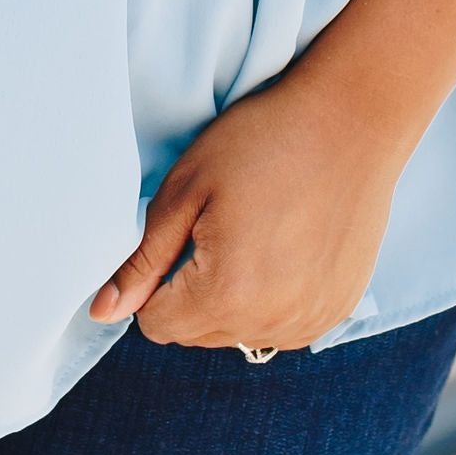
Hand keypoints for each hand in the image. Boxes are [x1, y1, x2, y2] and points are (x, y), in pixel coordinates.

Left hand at [89, 68, 403, 350]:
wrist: (353, 120)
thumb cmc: (262, 141)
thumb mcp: (186, 188)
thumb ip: (143, 259)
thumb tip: (102, 311)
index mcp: (226, 293)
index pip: (156, 325)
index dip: (153, 281)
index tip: (179, 234)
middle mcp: (272, 322)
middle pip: (196, 335)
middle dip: (189, 292)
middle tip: (217, 227)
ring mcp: (311, 320)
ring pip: (238, 333)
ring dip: (232, 300)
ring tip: (253, 234)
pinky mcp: (337, 309)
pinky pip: (281, 326)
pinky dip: (272, 299)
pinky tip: (284, 247)